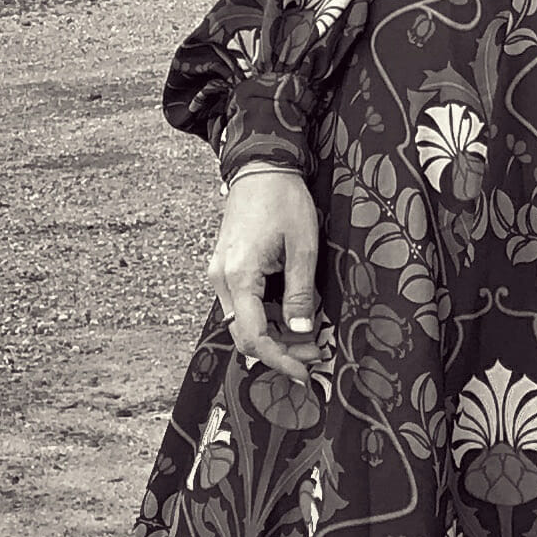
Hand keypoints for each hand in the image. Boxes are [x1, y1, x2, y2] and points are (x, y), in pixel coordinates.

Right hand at [209, 163, 323, 382]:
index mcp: (239, 276)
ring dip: (274, 335)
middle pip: (245, 335)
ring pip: (243, 322)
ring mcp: (221, 274)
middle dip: (280, 351)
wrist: (260, 166)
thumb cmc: (282, 200)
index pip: (254, 336)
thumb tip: (303, 330)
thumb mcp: (302, 247)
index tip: (304, 370)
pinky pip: (243, 305)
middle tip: (314, 353)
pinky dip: (267, 318)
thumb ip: (300, 293)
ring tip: (309, 335)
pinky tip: (292, 316)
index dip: (280, 359)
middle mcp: (222, 279)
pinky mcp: (227, 269)